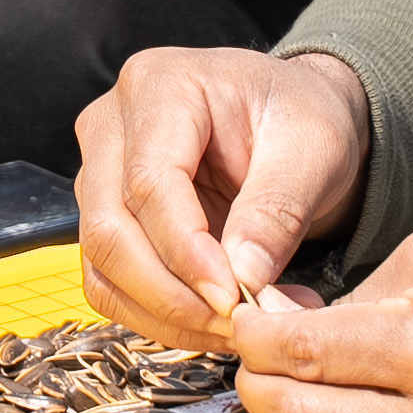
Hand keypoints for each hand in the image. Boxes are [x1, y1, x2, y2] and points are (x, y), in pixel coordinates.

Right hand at [73, 47, 375, 350]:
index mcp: (160, 85)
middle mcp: (111, 125)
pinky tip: (218, 321)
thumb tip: (244, 278)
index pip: (149, 183)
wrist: (290, 120)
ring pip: (103, 267)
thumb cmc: (300, 117)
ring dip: (167, 315)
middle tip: (240, 324)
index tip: (235, 299)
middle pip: (110, 230)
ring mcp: (100, 174)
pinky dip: (161, 318)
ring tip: (241, 327)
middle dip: (173, 295)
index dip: (187, 252)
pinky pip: (112, 285)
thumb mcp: (313, 147)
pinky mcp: (106, 218)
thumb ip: (277, 209)